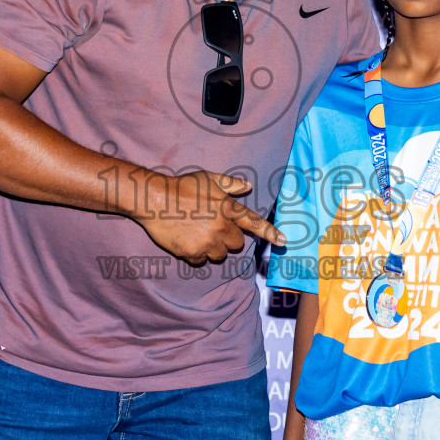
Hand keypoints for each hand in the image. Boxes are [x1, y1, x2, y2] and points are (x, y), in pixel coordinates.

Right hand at [135, 170, 284, 265]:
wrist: (155, 200)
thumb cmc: (182, 187)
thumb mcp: (208, 178)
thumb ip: (229, 183)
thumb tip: (247, 185)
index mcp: (227, 208)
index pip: (253, 222)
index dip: (269, 232)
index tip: (283, 241)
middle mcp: (221, 227)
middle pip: (235, 243)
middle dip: (227, 238)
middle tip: (210, 227)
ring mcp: (207, 242)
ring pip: (219, 254)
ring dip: (212, 248)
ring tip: (196, 232)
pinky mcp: (193, 253)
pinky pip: (201, 260)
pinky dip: (196, 254)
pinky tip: (186, 240)